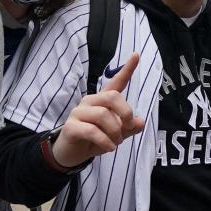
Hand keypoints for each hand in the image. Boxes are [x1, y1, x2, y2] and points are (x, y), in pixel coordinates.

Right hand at [52, 52, 144, 166]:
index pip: (116, 82)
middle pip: (112, 97)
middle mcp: (90, 102)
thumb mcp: (115, 135)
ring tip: (116, 143)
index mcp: (102, 101)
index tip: (136, 55)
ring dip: (115, 131)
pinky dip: (105, 141)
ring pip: (102, 115)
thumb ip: (128, 128)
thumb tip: (141, 122)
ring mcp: (78, 113)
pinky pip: (91, 131)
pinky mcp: (71, 127)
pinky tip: (109, 148)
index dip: (127, 69)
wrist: (70, 155)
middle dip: (126, 113)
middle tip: (129, 127)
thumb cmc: (93, 140)